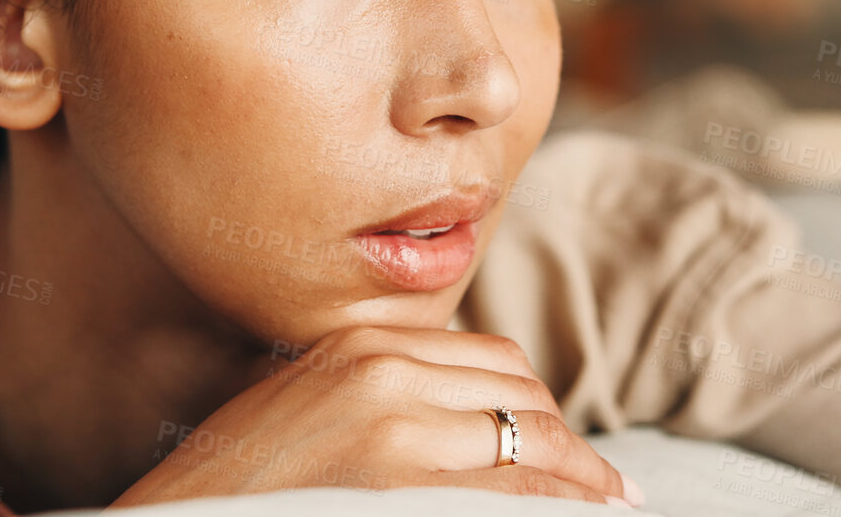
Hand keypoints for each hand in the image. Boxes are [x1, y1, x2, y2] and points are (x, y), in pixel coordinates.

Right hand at [108, 326, 643, 507]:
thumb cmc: (236, 481)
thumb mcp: (309, 405)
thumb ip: (380, 392)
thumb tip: (466, 418)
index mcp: (364, 340)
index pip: (492, 358)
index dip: (540, 407)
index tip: (569, 446)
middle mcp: (385, 366)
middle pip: (517, 390)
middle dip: (566, 441)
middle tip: (601, 486)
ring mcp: (393, 424)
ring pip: (524, 436)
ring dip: (574, 475)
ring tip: (604, 503)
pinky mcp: (398, 481)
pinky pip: (506, 488)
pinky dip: (549, 501)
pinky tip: (574, 514)